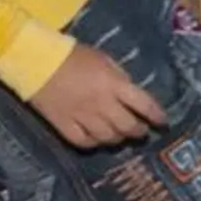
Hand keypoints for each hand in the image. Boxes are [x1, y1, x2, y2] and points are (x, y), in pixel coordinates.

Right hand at [30, 44, 164, 148]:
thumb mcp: (105, 60)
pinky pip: (83, 141)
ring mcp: (81, 116)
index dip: (157, 116)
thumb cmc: (74, 56)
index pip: (144, 105)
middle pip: (127, 126)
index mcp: (114, 84)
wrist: (37, 62)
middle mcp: (101, 103)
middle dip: (139, 131)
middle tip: (141, 131)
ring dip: (118, 138)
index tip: (163, 122)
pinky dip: (94, 143)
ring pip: (107, 137)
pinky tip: (97, 140)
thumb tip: (132, 93)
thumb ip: (120, 78)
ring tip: (120, 136)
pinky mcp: (63, 125)